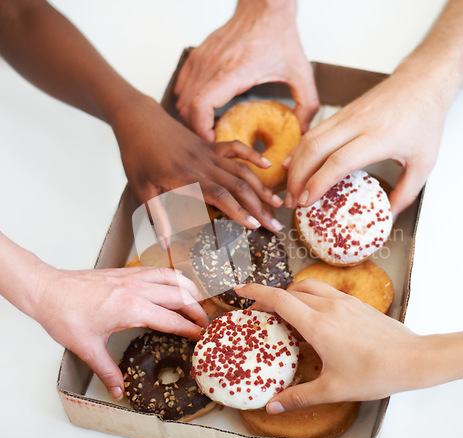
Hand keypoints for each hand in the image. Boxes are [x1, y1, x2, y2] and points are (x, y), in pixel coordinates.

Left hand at [35, 264, 207, 399]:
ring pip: (172, 277)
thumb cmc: (65, 315)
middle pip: (179, 296)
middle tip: (205, 321)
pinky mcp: (126, 272)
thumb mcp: (87, 348)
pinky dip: (171, 276)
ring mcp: (132, 277)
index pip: (172, 320)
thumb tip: (118, 390)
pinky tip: (173, 282)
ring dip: (188, 288)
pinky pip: (157, 270)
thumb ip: (107, 371)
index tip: (201, 336)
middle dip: (197, 309)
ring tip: (197, 300)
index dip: (190, 329)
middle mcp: (138, 290)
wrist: (48, 290)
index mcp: (133, 309)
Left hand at [113, 96, 283, 233]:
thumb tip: (166, 245)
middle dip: (259, 206)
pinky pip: (236, 148)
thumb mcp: (141, 189)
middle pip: (238, 186)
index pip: (220, 195)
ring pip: (242, 170)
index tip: (255, 226)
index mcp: (186, 177)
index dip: (239, 211)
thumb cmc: (136, 156)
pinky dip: (253, 155)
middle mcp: (203, 164)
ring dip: (262, 187)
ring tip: (279, 203)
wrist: (137, 120)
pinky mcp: (210, 144)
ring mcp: (209, 152)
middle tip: (276, 225)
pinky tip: (268, 166)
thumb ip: (158, 216)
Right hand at [174, 0, 318, 141]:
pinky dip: (189, 103)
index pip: (200, 107)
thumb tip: (303, 131)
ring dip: (192, 117)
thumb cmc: (280, 37)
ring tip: (210, 128)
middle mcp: (211, 65)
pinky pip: (182, 87)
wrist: (265, 7)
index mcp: (233, 72)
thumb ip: (307, 105)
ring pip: (181, 99)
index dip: (201, 131)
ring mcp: (201, 60)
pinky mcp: (197, 56)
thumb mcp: (301, 73)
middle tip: (214, 142)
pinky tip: (206, 110)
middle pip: (186, 108)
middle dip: (197, 130)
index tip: (214, 142)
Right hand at [235, 279, 423, 412]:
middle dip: (271, 297)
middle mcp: (329, 306)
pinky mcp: (357, 303)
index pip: (279, 299)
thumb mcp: (333, 389)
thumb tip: (273, 406)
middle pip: (291, 290)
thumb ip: (299, 396)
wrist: (414, 359)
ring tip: (286, 311)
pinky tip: (316, 317)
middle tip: (261, 312)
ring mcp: (344, 302)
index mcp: (318, 324)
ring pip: (309, 286)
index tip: (240, 290)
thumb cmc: (375, 373)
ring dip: (293, 293)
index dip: (256, 292)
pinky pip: (326, 292)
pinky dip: (312, 297)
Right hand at [284, 68, 447, 216]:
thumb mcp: (424, 162)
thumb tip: (389, 216)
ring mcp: (346, 115)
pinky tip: (292, 165)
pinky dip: (299, 150)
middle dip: (297, 179)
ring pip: (309, 139)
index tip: (306, 202)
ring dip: (294, 165)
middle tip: (292, 202)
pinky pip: (313, 132)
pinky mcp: (340, 112)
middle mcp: (358, 123)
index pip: (339, 162)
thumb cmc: (425, 120)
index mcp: (379, 137)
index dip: (318, 183)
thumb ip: (406, 192)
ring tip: (290, 189)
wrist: (423, 81)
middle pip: (315, 150)